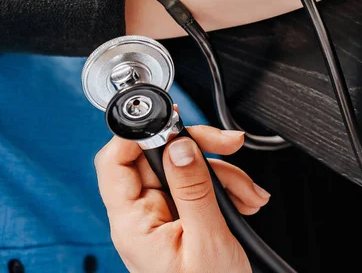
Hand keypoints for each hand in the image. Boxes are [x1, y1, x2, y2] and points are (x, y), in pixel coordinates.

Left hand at [94, 125, 270, 272]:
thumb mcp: (207, 240)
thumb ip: (193, 188)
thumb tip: (179, 144)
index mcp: (134, 223)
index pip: (115, 162)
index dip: (138, 133)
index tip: (172, 122)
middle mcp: (142, 217)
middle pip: (159, 159)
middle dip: (201, 153)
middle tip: (229, 147)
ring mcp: (162, 218)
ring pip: (185, 170)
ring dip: (222, 175)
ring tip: (247, 194)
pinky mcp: (181, 220)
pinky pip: (197, 188)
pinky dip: (225, 189)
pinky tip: (243, 201)